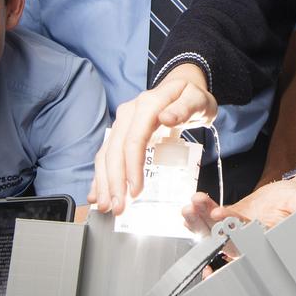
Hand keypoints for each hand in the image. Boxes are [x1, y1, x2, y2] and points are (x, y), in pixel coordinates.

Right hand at [89, 64, 215, 214]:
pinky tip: (97, 194)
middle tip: (118, 207)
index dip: (131, 166)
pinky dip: (101, 175)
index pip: (134, 139)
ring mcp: (122, 123)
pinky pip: (107, 155)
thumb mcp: (197, 100)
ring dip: (104, 182)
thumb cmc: (193, 97)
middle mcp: (129, 113)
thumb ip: (184, 108)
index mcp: (147, 105)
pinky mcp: (121, 133)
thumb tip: (166, 117)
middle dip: (114, 181)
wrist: (183, 88)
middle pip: (116, 150)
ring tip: (107, 206)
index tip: (135, 191)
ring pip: (107, 154)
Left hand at [183, 174, 295, 235]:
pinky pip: (212, 220)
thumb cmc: (295, 200)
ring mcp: (236, 233)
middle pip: (224, 239)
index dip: (231, 232)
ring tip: (191, 204)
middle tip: (194, 209)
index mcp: (266, 241)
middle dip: (206, 224)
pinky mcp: (229, 221)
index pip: (246, 241)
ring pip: (214, 231)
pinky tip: (193, 205)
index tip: (218, 218)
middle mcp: (249, 243)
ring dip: (199, 218)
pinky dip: (201, 214)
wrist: (287, 195)